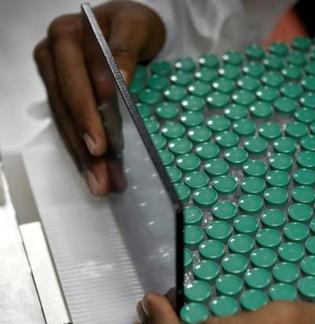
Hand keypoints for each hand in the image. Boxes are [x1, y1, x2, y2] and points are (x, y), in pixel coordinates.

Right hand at [33, 1, 164, 194]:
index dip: (88, 115)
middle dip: (86, 147)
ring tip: (101, 185)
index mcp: (68, 36)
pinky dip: (84, 151)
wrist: (130, 24)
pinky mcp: (63, 94)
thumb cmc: (134, 23)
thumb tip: (118, 79)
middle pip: (68, 109)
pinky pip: (70, 125)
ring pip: (67, 123)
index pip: (76, 82)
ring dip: (84, 158)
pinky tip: (96, 173)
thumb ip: (126, 50)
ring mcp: (56, 77)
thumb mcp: (137, 27)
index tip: (102, 145)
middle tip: (102, 177)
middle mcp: (54, 57)